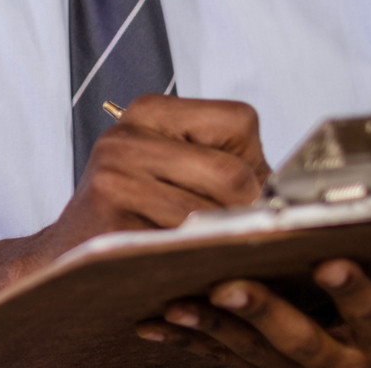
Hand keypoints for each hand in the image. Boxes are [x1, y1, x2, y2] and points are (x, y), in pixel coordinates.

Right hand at [37, 95, 270, 264]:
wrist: (70, 256)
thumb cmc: (135, 212)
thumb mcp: (174, 167)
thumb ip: (230, 163)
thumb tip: (300, 188)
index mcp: (151, 111)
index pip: (241, 121)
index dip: (251, 162)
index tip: (231, 190)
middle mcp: (128, 134)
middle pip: (233, 175)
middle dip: (243, 212)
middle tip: (225, 232)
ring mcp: (115, 174)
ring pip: (212, 215)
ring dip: (218, 242)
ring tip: (198, 247)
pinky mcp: (111, 218)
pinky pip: (183, 243)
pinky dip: (192, 259)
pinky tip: (178, 259)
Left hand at [140, 255, 370, 367]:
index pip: (369, 315)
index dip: (353, 291)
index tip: (329, 263)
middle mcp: (337, 359)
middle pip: (300, 343)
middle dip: (263, 313)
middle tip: (230, 285)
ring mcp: (293, 367)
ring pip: (251, 352)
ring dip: (213, 328)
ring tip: (178, 303)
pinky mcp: (259, 363)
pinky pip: (218, 355)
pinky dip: (185, 340)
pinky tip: (152, 322)